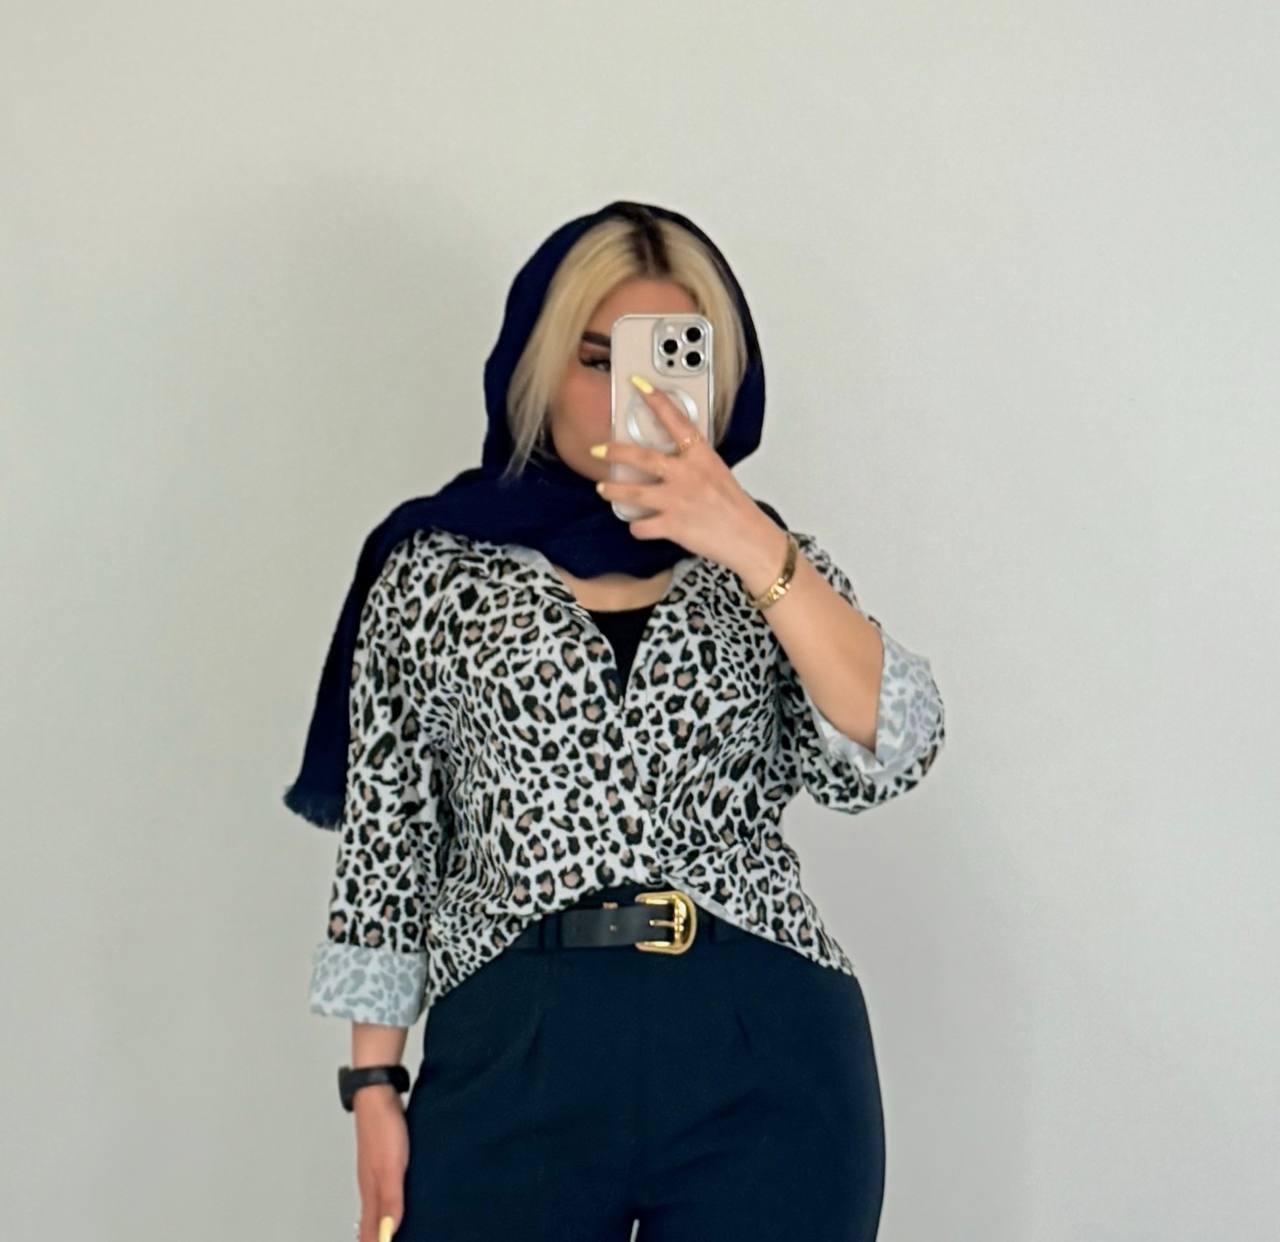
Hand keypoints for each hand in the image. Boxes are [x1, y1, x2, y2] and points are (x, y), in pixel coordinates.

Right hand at [354, 1088, 406, 1240]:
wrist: (378, 1093)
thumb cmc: (383, 1128)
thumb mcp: (390, 1168)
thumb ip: (390, 1200)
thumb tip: (389, 1232)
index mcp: (370, 1190)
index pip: (369, 1229)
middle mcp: (371, 1183)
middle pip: (372, 1220)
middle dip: (377, 1236)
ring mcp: (377, 1169)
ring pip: (379, 1204)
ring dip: (384, 1220)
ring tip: (393, 1232)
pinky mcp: (386, 1156)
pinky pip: (388, 1186)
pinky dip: (392, 1200)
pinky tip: (401, 1197)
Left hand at [592, 374, 787, 581]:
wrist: (749, 538)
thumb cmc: (735, 508)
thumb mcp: (717, 472)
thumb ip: (694, 463)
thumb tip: (673, 459)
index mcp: (701, 456)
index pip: (676, 420)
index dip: (656, 400)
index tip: (638, 384)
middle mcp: (687, 474)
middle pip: (642, 457)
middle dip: (615, 452)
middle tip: (597, 449)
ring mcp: (678, 500)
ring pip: (633, 493)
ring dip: (613, 490)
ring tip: (603, 488)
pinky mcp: (673, 525)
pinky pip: (642, 526)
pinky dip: (637, 527)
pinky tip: (638, 525)